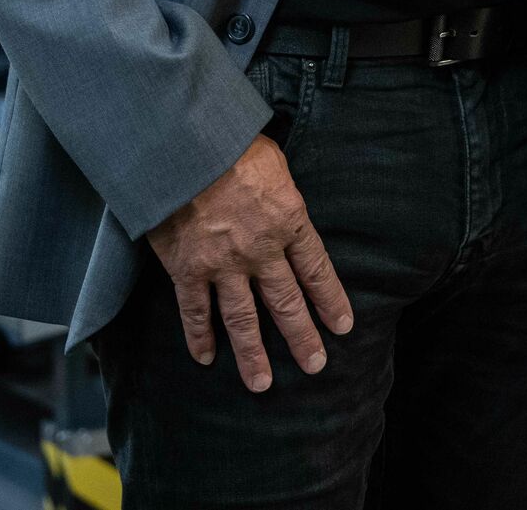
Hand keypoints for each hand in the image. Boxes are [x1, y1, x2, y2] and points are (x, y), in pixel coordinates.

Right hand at [144, 135, 352, 391]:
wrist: (184, 144)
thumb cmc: (231, 142)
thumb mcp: (275, 161)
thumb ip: (282, 192)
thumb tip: (285, 203)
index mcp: (289, 221)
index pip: (317, 270)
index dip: (331, 301)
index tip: (342, 327)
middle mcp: (261, 251)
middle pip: (286, 303)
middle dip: (302, 338)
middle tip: (314, 365)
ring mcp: (223, 264)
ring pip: (243, 319)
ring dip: (254, 354)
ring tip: (262, 384)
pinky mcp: (187, 269)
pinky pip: (195, 312)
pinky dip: (199, 337)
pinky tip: (205, 358)